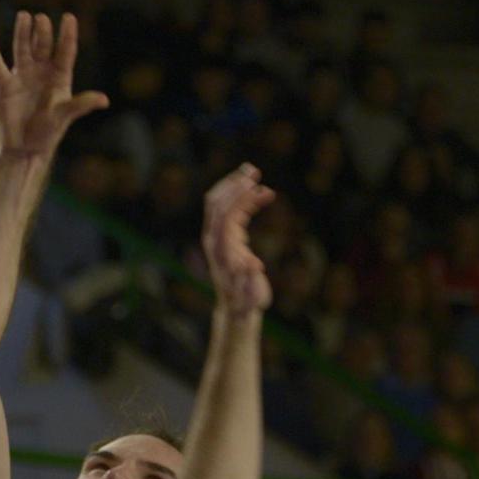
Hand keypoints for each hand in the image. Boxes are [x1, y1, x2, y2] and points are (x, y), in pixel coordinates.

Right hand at [0, 11, 108, 159]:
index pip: (65, 51)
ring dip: (22, 33)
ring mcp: (23, 76)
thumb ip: (82, 104)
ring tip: (24, 16)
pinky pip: (0, 70)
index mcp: (59, 76)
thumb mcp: (65, 115)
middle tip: (42, 19)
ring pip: (23, 49)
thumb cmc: (48, 132)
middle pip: (43, 45)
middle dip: (43, 32)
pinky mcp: (6, 86)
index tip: (69, 17)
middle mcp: (42, 71)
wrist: (26, 147)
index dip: (67, 34)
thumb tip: (104, 100)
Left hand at [202, 164, 274, 316]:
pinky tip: (264, 194)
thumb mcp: (251, 297)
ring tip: (256, 173)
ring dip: (236, 186)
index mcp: (221, 250)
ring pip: (220, 202)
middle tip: (254, 170)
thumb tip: (253, 265)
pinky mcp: (225, 236)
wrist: (236, 307)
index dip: (238, 197)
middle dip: (234, 184)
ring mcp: (217, 236)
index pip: (225, 215)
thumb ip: (251, 283)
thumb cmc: (246, 302)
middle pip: (217, 203)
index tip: (256, 184)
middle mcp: (214, 239)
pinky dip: (245, 198)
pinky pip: (231, 209)